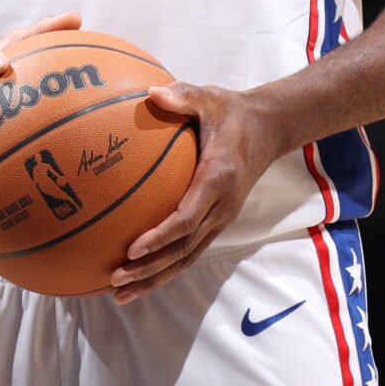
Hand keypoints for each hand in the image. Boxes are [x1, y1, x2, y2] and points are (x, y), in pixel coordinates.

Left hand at [110, 82, 284, 303]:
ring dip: (154, 278)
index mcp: (217, 179)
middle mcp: (221, 207)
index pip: (187, 217)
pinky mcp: (216, 222)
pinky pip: (189, 251)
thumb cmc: (232, 112)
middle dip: (149, 268)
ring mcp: (220, 219)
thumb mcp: (211, 97)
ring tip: (119, 293)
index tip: (132, 248)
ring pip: (186, 258)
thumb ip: (183, 95)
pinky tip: (137, 276)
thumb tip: (152, 92)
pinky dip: (164, 267)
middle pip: (183, 248)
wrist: (268, 130)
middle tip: (115, 279)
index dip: (160, 236)